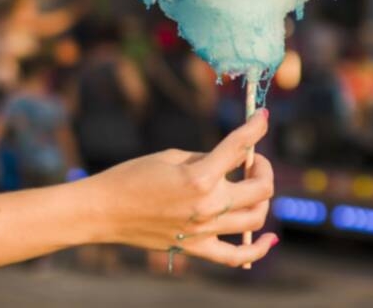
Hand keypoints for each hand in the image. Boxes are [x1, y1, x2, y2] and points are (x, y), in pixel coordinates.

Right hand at [86, 110, 276, 267]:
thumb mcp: (174, 156)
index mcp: (200, 177)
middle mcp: (207, 206)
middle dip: (263, 168)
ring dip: (261, 198)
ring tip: (249, 187)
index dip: (257, 126)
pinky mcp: (195, 248)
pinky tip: (269, 240)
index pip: (241, 146)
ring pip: (256, 219)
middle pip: (260, 189)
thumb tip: (239, 157)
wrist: (103, 211)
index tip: (264, 115)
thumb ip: (210, 157)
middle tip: (253, 159)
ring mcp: (203, 231)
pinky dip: (257, 250)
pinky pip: (236, 257)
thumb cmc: (134, 175)